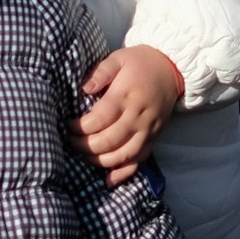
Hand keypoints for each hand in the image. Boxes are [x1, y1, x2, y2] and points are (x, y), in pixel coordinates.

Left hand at [78, 45, 185, 185]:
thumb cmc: (139, 63)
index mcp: (126, 96)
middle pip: (108, 141)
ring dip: (99, 161)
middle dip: (84, 146)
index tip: (67, 125)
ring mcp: (148, 130)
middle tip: (70, 141)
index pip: (99, 120)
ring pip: (122, 156)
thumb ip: (100, 72)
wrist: (171, 68)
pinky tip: (107, 179)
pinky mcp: (154, 138)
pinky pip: (139, 161)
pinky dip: (123, 173)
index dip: (79, 128)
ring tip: (84, 155)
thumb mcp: (118, 58)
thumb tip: (84, 88)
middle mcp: (138, 116)